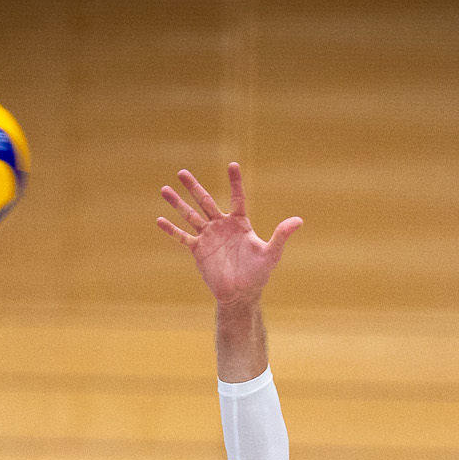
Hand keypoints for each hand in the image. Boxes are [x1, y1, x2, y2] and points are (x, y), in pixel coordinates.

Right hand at [156, 163, 301, 306]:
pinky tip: (159, 220)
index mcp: (239, 223)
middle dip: (193, 187)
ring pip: (190, 216)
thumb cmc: (258, 274)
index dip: (235, 182)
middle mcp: (221, 226)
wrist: (241, 294)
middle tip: (182, 171)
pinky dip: (171, 230)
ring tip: (164, 188)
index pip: (237, 198)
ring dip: (177, 203)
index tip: (232, 165)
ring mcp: (208, 237)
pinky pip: (183, 237)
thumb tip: (298, 221)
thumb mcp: (272, 253)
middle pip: (205, 201)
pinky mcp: (199, 250)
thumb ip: (281, 235)